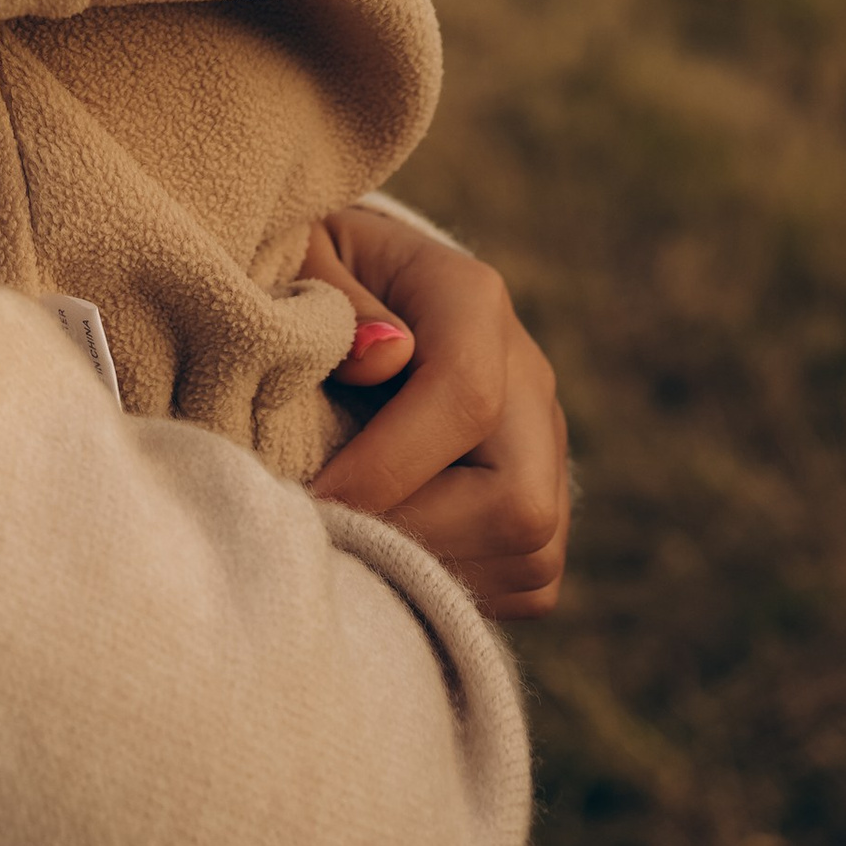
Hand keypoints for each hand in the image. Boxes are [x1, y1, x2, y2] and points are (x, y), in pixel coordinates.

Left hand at [305, 200, 568, 619]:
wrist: (351, 289)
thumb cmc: (307, 272)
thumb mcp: (301, 254)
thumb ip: (332, 295)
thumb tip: (385, 355)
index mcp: (470, 300)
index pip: (464, 399)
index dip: (384, 467)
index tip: (309, 500)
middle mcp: (528, 374)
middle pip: (519, 498)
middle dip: (415, 536)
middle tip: (328, 540)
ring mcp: (544, 441)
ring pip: (531, 551)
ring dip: (432, 571)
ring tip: (348, 551)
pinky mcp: (544, 498)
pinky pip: (528, 581)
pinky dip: (455, 591)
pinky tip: (384, 563)